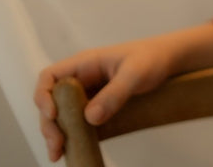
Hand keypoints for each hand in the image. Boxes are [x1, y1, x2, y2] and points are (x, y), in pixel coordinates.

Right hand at [33, 36, 177, 161]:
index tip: (52, 114)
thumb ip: (115, 92)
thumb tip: (90, 118)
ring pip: (63, 116)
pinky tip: (73, 151)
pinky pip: (79, 124)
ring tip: (58, 154)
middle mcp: (81, 80)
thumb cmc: (151, 58)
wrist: (168, 62)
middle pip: (52, 102)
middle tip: (57, 144)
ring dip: (58, 134)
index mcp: (84, 64)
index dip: (44, 96)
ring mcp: (88, 96)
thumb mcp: (135, 73)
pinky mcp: (98, 109)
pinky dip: (74, 137)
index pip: (50, 77)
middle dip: (49, 124)